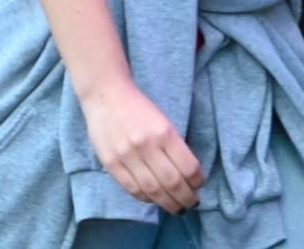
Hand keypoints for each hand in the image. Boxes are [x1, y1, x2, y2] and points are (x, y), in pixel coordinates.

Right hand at [79, 77, 203, 212]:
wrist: (104, 95)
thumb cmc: (138, 108)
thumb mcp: (163, 121)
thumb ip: (174, 146)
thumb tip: (187, 176)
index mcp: (164, 132)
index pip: (188, 167)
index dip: (197, 182)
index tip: (199, 185)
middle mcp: (146, 145)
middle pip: (172, 183)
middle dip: (186, 198)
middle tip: (191, 203)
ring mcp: (126, 155)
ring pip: (153, 190)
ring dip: (168, 203)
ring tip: (176, 207)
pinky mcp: (111, 163)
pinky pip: (132, 189)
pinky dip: (146, 198)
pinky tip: (153, 199)